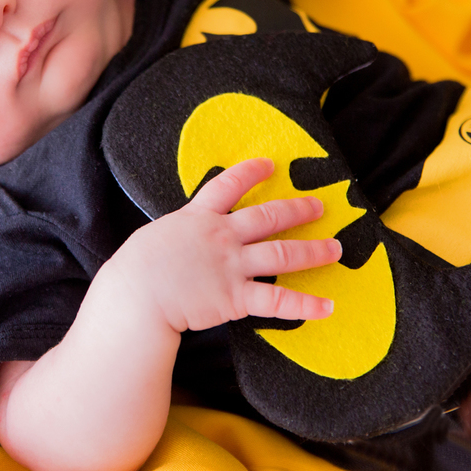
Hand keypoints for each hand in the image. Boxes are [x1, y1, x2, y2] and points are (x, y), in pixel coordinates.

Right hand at [104, 157, 340, 333]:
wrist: (136, 296)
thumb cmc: (135, 269)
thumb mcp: (157, 236)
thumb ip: (179, 233)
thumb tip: (184, 235)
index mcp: (198, 217)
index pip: (229, 185)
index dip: (251, 172)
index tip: (270, 164)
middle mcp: (221, 236)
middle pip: (268, 217)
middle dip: (297, 209)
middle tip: (319, 206)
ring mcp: (231, 266)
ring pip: (282, 254)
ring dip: (313, 251)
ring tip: (336, 249)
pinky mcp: (236, 298)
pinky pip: (278, 301)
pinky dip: (305, 305)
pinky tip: (328, 306)